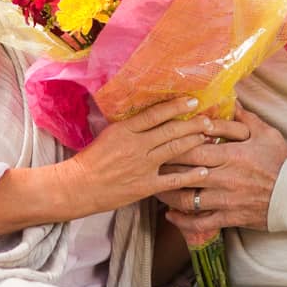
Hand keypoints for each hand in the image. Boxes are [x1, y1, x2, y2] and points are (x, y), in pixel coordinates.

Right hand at [59, 97, 228, 216]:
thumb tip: (151, 117)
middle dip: (193, 124)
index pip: (155, 114)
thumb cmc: (90, 159)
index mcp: (125, 129)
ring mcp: (142, 166)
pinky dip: (189, 175)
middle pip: (170, 130)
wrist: (77, 186)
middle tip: (209, 120)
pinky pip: (172, 179)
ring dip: (194, 142)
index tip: (193, 100)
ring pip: (174, 150)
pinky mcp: (144, 186)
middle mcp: (136, 145)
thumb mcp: (108, 134)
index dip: (176, 106)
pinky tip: (204, 171)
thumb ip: (130, 127)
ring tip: (209, 137)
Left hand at [162, 105, 286, 234]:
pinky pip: (200, 222)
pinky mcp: (229, 218)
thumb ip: (245, 118)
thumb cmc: (281, 162)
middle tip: (149, 164)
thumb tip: (231, 99)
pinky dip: (183, 221)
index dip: (172, 147)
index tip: (159, 142)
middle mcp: (224, 178)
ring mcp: (226, 200)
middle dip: (163, 169)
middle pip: (184, 174)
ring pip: (187, 199)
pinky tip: (171, 215)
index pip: (193, 150)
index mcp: (231, 155)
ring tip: (155, 188)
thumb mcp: (266, 134)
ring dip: (167, 195)